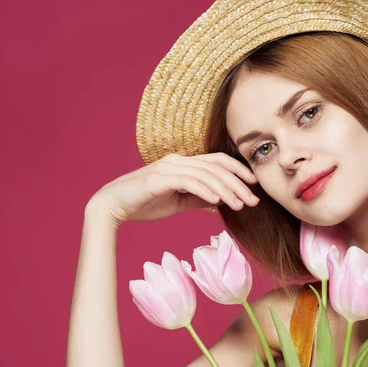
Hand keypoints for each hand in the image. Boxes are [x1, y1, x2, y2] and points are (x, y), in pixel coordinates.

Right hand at [87, 152, 259, 225]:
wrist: (113, 206)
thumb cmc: (144, 203)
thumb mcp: (178, 202)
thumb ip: (198, 198)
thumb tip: (221, 200)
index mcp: (183, 164)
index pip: (216, 161)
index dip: (238, 170)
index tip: (255, 184)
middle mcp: (177, 160)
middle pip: (216, 167)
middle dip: (238, 183)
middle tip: (254, 201)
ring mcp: (167, 168)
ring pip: (205, 174)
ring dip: (226, 190)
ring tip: (240, 205)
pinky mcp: (157, 179)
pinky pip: (187, 182)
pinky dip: (205, 190)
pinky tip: (218, 201)